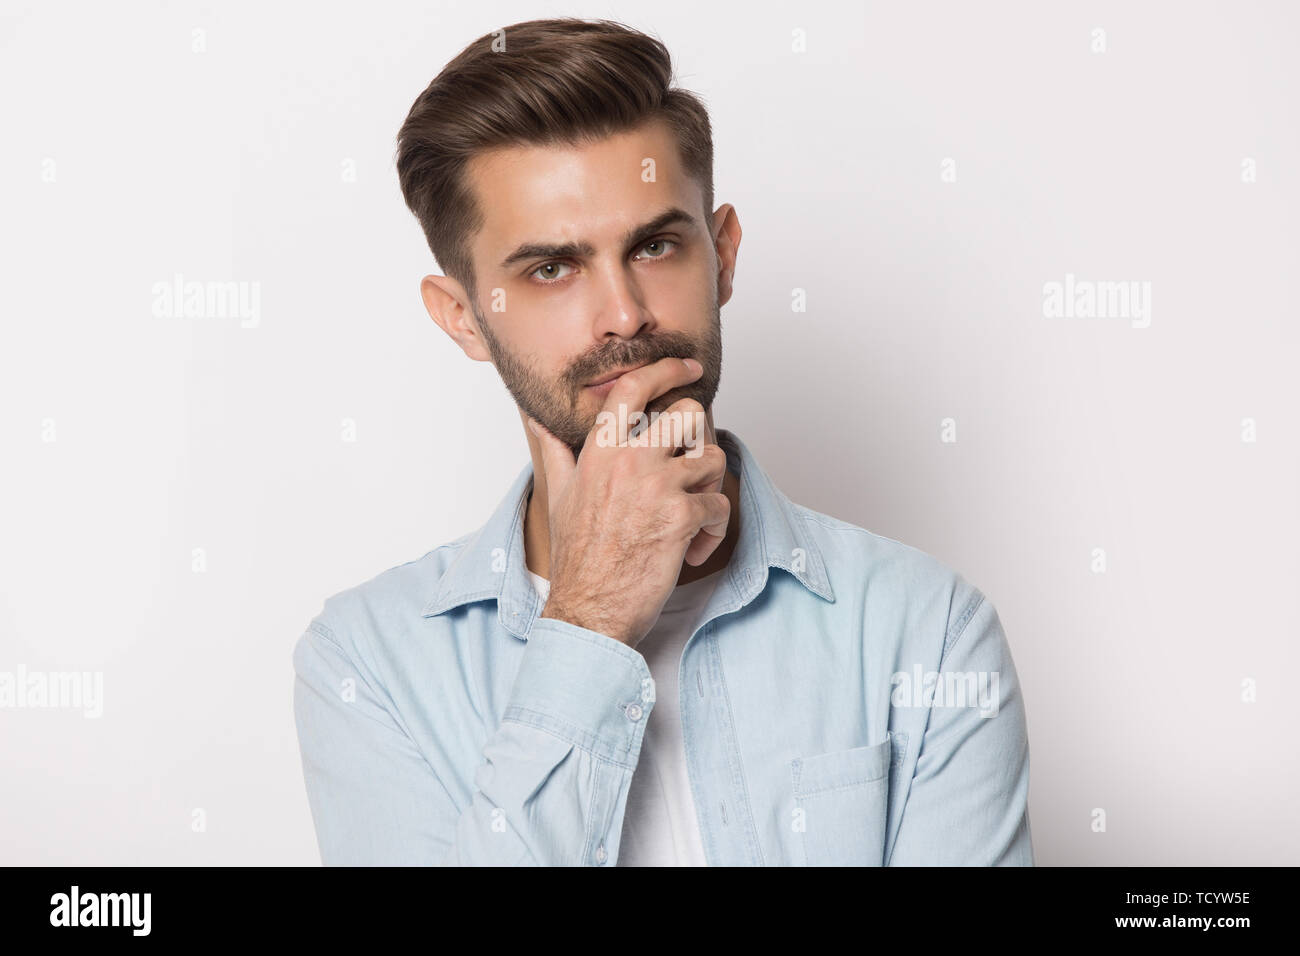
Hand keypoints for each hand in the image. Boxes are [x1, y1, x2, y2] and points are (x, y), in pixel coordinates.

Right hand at [528, 357, 729, 647]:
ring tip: (690, 521)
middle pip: (688, 415)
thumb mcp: (558, 495)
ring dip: (709, 490)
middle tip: (691, 475)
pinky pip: (719, 505)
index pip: (634, 388)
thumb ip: (554, 451)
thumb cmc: (577, 558)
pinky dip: (714, 531)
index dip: (666, 369)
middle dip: (698, 441)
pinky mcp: (681, 517)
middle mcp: (629, 460)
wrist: (588, 610)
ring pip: (712, 459)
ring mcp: (657, 486)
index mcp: (599, 450)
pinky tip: (692, 551)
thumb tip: (536, 418)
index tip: (688, 367)